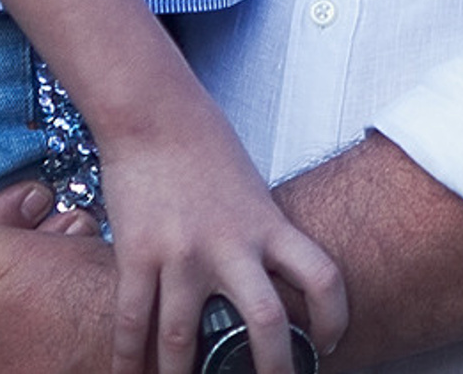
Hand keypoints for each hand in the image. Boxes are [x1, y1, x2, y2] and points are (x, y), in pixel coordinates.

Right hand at [96, 85, 348, 373]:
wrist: (156, 113)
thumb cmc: (206, 148)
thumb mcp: (250, 192)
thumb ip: (259, 237)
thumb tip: (264, 285)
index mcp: (268, 224)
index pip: (322, 275)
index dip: (334, 317)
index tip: (328, 344)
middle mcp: (232, 244)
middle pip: (266, 321)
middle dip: (272, 368)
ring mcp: (183, 253)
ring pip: (184, 342)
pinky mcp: (138, 255)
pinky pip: (131, 325)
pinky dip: (128, 362)